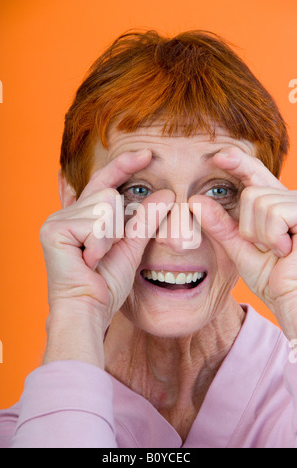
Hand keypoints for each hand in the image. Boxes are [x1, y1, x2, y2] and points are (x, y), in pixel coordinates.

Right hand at [40, 150, 173, 363]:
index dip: (124, 166)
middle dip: (118, 225)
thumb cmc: (106, 283)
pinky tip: (87, 260)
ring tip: (95, 257)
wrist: (89, 310)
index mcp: (82, 217)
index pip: (105, 182)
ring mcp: (56, 220)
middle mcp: (65, 214)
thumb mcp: (131, 246)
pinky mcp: (53, 229)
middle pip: (108, 193)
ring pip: (104, 204)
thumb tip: (166, 193)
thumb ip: (145, 219)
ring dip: (109, 236)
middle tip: (104, 252)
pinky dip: (100, 243)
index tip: (147, 153)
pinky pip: (94, 221)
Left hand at [189, 148, 296, 339]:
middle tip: (269, 249)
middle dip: (250, 227)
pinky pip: (273, 212)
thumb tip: (196, 200)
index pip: (254, 177)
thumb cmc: (274, 280)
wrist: (293, 301)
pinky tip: (288, 250)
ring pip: (260, 201)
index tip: (218, 155)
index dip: (238, 163)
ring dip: (262, 235)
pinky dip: (273, 236)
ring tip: (280, 251)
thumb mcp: (241, 249)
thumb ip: (221, 225)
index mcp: (276, 206)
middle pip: (251, 193)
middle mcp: (292, 200)